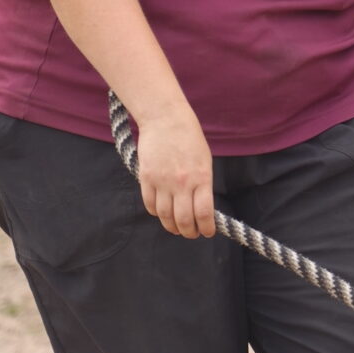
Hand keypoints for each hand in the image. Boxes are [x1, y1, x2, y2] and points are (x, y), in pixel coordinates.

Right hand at [135, 103, 215, 238]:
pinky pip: (150, 204)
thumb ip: (202, 184)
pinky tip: (162, 212)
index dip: (206, 228)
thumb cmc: (189, 138)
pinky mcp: (146, 178)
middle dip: (189, 232)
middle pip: (184, 220)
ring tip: (177, 228)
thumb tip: (201, 209)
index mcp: (201, 177)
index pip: (204, 213)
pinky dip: (156, 213)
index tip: (207, 232)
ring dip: (172, 226)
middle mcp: (181, 182)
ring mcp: (162, 181)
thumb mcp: (204, 161)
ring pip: (165, 216)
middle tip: (191, 233)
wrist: (165, 118)